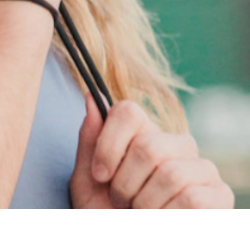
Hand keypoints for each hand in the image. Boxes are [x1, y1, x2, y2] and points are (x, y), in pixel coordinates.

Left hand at [70, 97, 234, 208]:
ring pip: (170, 173)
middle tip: (120, 201)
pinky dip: (166, 213)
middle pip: (148, 145)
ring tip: (139, 211)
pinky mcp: (220, 194)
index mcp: (145, 133)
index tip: (99, 175)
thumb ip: (91, 139)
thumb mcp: (89, 179)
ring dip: (145, 202)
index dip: (109, 144)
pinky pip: (192, 198)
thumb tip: (92, 95)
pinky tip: (163, 216)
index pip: (128, 111)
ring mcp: (202, 168)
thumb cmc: (108, 211)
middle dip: (125, 182)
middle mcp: (177, 143)